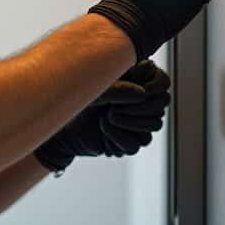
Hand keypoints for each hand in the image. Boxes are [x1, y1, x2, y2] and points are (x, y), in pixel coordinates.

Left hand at [34, 61, 171, 173]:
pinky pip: (138, 143)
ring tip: (108, 116)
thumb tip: (142, 93)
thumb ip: (118, 88)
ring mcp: (136, 123)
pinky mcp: (129, 142)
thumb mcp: (94, 88)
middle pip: (162, 104)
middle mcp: (139, 102)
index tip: (141, 89)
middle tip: (115, 106)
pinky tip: (105, 130)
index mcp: (135, 81)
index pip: (163, 82)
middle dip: (140, 106)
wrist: (60, 127)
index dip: (156, 86)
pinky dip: (119, 137)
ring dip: (129, 121)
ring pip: (154, 125)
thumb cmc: (75, 100)